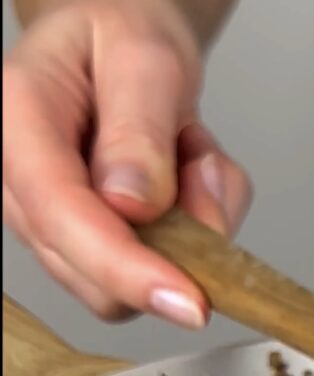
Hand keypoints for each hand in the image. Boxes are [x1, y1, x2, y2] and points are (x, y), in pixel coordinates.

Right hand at [2, 0, 251, 326]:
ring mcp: (54, 225)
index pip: (62, 216)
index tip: (191, 302)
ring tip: (183, 156)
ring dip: (190, 231)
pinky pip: (165, 270)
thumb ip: (140, 129)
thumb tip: (132, 206)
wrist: (120, 42)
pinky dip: (198, 232)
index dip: (127, 269)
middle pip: (95, 279)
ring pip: (138, 284)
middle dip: (174, 241)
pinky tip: (183, 179)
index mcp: (18, 121)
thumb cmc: (122, 38)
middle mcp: (20, 186)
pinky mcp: (94, 248)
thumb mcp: (144, 58)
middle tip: (197, 156)